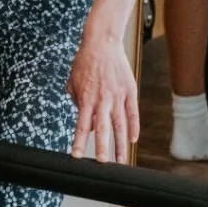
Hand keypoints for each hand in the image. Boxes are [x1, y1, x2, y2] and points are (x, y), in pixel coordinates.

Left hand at [68, 26, 138, 161]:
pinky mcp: (129, 90)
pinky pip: (132, 112)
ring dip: (121, 144)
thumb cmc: (84, 63)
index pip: (81, 126)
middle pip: (102, 128)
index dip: (79, 142)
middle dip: (102, 147)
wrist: (102, 43)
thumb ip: (77, 104)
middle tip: (103, 163)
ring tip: (121, 161)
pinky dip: (134, 127)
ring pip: (120, 125)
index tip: (77, 156)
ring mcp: (117, 95)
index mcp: (86, 98)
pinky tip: (133, 139)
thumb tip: (84, 124)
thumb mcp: (73, 83)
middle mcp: (102, 99)